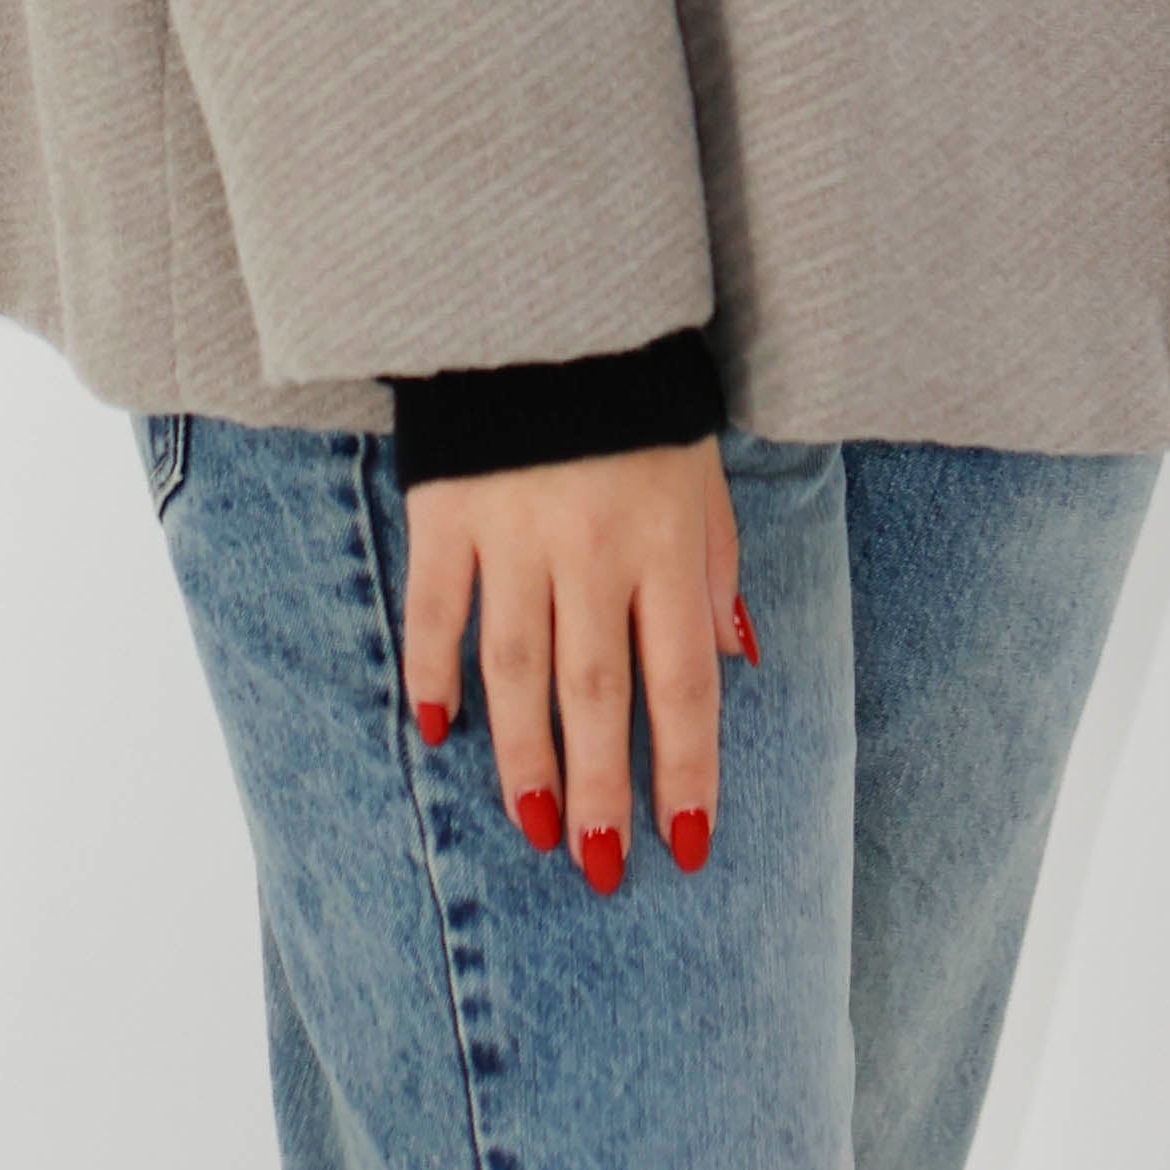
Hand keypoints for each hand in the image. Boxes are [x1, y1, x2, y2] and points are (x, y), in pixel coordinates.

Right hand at [400, 431, 745, 890]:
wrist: (553, 303)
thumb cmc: (642, 404)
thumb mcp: (704, 478)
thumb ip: (715, 570)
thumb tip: (737, 662)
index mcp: (664, 541)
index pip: (683, 679)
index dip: (687, 768)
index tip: (688, 843)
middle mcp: (591, 547)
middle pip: (596, 690)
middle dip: (602, 786)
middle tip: (600, 866)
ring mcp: (513, 530)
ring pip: (514, 667)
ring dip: (524, 756)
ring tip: (536, 827)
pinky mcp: (447, 511)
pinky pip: (434, 608)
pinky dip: (432, 672)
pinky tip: (439, 732)